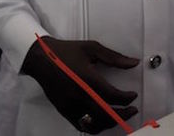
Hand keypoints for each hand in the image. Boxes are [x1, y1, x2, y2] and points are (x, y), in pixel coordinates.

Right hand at [21, 37, 138, 133]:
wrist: (41, 58)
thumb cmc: (65, 52)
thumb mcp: (92, 48)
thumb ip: (115, 57)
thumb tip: (133, 63)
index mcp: (87, 79)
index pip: (112, 96)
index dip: (126, 99)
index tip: (132, 96)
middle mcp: (78, 95)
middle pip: (106, 114)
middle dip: (123, 114)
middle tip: (131, 109)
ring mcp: (70, 105)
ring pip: (94, 123)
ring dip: (109, 122)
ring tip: (118, 116)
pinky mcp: (63, 110)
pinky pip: (81, 125)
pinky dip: (94, 125)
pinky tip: (101, 119)